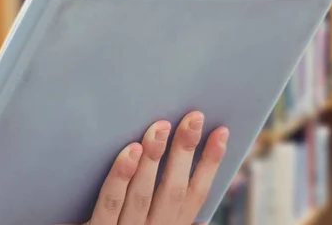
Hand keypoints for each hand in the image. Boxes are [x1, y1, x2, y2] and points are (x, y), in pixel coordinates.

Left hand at [65, 111, 228, 224]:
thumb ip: (174, 220)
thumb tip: (203, 212)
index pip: (197, 194)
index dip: (211, 164)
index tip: (222, 131)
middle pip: (174, 190)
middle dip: (186, 152)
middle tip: (194, 117)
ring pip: (144, 193)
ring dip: (155, 159)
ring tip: (161, 127)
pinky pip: (110, 203)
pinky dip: (120, 177)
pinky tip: (129, 151)